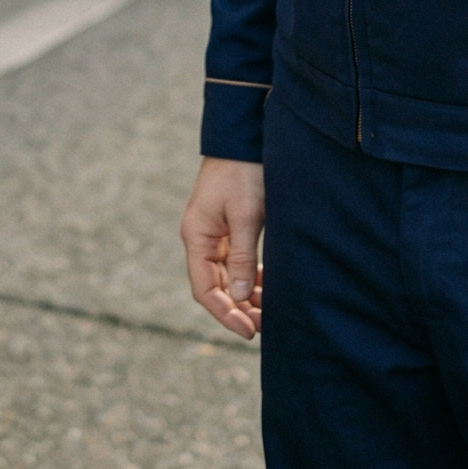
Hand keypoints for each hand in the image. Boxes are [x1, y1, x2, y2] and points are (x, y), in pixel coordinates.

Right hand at [180, 157, 263, 339]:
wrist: (244, 137)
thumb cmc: (243, 172)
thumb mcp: (245, 215)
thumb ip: (241, 255)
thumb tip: (241, 297)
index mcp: (197, 236)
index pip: (205, 289)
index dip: (225, 314)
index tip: (249, 331)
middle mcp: (201, 238)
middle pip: (216, 286)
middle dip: (239, 309)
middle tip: (266, 326)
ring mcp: (214, 234)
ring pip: (227, 276)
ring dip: (245, 295)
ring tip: (270, 311)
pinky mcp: (228, 228)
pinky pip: (235, 262)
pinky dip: (250, 277)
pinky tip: (267, 287)